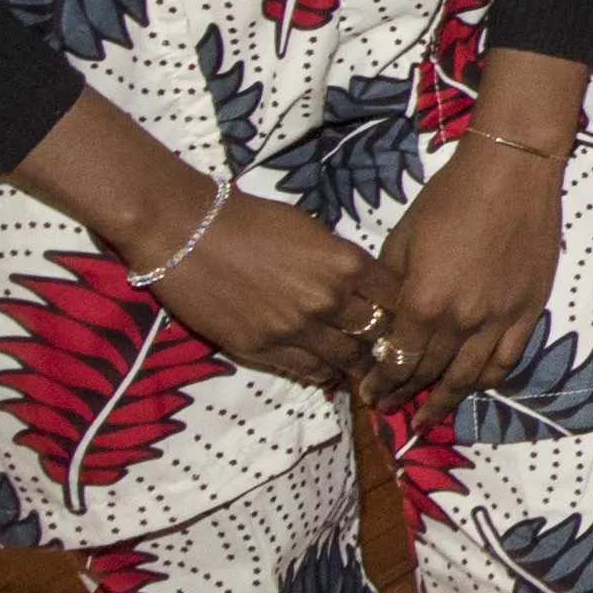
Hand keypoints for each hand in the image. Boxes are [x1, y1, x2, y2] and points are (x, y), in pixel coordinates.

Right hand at [148, 190, 401, 393]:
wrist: (187, 231)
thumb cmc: (249, 220)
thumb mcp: (312, 231)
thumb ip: (341, 262)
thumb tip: (362, 285)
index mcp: (346, 264)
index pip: (397, 299)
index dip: (404, 312)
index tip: (404, 319)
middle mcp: (328, 300)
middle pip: (379, 335)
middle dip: (386, 343)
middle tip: (389, 351)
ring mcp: (296, 328)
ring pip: (348, 359)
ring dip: (357, 363)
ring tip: (362, 367)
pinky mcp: (263, 347)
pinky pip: (309, 371)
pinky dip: (323, 372)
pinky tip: (327, 370)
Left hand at [363, 135, 570, 417]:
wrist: (512, 174)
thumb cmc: (449, 199)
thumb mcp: (402, 239)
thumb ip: (390, 288)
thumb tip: (381, 324)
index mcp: (423, 302)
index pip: (397, 359)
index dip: (380, 381)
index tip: (367, 394)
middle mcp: (461, 320)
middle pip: (428, 372)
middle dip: (403, 394)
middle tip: (387, 408)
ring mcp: (499, 319)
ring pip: (467, 377)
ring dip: (444, 401)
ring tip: (426, 418)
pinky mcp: (528, 311)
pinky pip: (505, 360)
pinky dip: (485, 380)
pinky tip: (471, 387)